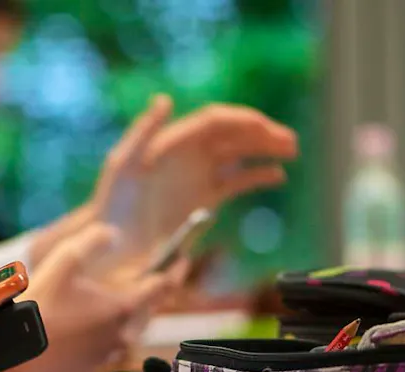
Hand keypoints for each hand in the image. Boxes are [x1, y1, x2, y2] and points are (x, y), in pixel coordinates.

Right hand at [17, 225, 183, 371]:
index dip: (173, 270)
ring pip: (132, 332)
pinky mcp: (92, 367)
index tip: (180, 260)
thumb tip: (113, 234)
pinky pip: (112, 348)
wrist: (18, 350)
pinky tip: (99, 327)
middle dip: (154, 295)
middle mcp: (122, 334)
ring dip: (134, 317)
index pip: (161, 287)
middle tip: (156, 281)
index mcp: (123, 307)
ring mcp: (108, 354)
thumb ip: (94, 240)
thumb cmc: (42, 304)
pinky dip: (113, 335)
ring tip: (127, 304)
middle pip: (149, 311)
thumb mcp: (66, 259)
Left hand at [93, 95, 297, 241]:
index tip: (268, 128)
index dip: (242, 120)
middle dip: (262, 133)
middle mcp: (188, 154)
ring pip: (238, 154)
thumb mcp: (123, 164)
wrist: (113, 240)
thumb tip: (164, 99)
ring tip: (292, 152)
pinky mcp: (202, 198)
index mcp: (173, 142)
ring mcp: (196, 176)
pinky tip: (277, 176)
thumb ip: (144, 131)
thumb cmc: (112, 202)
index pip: (214, 121)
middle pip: (232, 134)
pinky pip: (235, 182)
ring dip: (265, 149)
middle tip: (291, 142)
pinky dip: (257, 176)